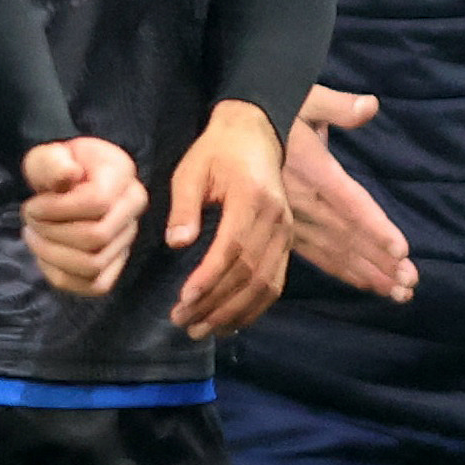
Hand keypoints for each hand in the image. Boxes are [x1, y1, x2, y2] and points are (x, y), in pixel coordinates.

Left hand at [16, 133, 146, 302]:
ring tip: (34, 237)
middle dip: (51, 232)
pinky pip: (95, 285)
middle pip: (96, 237)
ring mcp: (128, 239)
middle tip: (29, 221)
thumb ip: (53, 162)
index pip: (96, 202)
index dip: (56, 209)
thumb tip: (69, 173)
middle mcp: (133, 209)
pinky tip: (45, 258)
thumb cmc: (58, 167)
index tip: (32, 205)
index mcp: (122, 175)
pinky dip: (62, 277)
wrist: (70, 184)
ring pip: (94, 266)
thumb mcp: (49, 156)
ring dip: (53, 256)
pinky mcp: (116, 265)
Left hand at [163, 98, 295, 343]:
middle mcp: (276, 219)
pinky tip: (229, 323)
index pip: (233, 248)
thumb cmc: (217, 152)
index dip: (210, 278)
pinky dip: (253, 308)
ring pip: (265, 285)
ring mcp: (285, 234)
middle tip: (183, 322)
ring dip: (233, 313)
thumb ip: (184, 207)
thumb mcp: (191, 171)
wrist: (255, 135)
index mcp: (251, 197)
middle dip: (216, 304)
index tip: (184, 299)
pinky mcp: (287, 244)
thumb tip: (177, 243)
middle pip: (249, 273)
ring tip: (201, 329)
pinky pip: (275, 283)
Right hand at [277, 81, 414, 303]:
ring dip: (368, 273)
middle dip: (379, 262)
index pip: (349, 201)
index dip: (373, 225)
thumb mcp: (307, 100)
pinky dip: (344, 271)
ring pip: (335, 251)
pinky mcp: (287, 231)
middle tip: (410, 285)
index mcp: (314, 169)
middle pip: (348, 235)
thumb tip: (370, 105)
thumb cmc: (277, 114)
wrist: (235, 131)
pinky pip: (318, 255)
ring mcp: (295, 220)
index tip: (400, 250)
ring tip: (398, 294)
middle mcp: (305, 200)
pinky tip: (367, 285)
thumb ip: (338, 107)